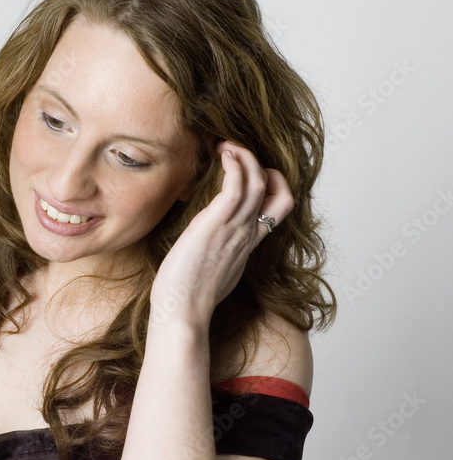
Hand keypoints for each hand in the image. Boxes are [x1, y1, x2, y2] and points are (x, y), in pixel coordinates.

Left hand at [149, 140, 294, 326]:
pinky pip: (237, 186)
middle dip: (258, 163)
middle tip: (233, 151)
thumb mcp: (211, 272)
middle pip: (275, 190)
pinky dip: (235, 164)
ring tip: (225, 145)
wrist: (181, 314)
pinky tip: (222, 154)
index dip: (272, 185)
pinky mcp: (215, 225)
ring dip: (245, 156)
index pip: (277, 209)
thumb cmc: (186, 299)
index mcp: (246, 246)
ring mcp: (234, 229)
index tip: (248, 173)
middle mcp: (246, 235)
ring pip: (258, 182)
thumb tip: (204, 245)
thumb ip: (216, 253)